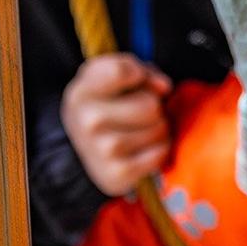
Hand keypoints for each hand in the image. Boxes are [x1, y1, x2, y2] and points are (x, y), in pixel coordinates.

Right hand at [63, 54, 172, 196]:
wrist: (87, 150)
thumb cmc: (107, 106)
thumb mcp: (112, 79)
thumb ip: (141, 71)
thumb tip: (163, 87)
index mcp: (82, 92)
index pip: (120, 71)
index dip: (139, 74)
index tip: (135, 81)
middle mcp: (88, 120)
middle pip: (150, 104)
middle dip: (154, 105)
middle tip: (141, 111)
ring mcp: (102, 150)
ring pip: (159, 129)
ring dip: (159, 128)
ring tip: (141, 129)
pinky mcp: (118, 174)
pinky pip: (160, 153)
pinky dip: (160, 150)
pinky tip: (144, 148)